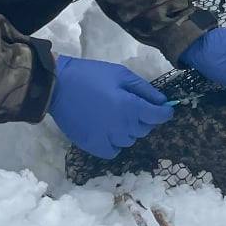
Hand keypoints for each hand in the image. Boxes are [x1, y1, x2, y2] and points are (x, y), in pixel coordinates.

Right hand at [47, 54, 174, 158]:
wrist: (58, 86)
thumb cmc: (91, 75)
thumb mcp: (121, 74)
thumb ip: (144, 89)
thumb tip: (162, 101)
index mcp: (130, 107)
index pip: (158, 116)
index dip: (165, 112)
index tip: (166, 109)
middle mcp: (122, 127)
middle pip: (145, 129)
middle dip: (145, 118)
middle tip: (134, 106)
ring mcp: (107, 139)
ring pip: (130, 140)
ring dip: (129, 130)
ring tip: (118, 117)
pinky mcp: (93, 146)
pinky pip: (114, 151)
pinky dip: (116, 144)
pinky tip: (110, 132)